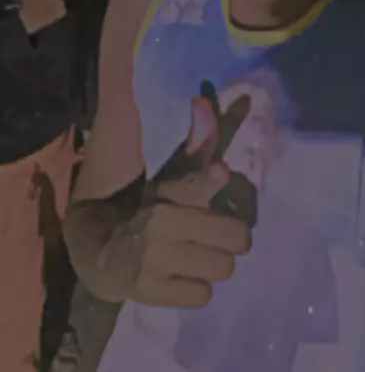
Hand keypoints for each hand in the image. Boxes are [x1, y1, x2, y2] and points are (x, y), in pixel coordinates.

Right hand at [19, 0, 76, 34]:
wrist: (29, 21)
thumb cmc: (27, 4)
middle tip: (42, 0)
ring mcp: (60, 2)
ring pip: (60, 0)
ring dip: (55, 2)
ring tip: (45, 8)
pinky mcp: (62, 11)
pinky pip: (62, 9)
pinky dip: (57, 10)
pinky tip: (49, 13)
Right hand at [110, 94, 251, 307]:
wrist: (98, 249)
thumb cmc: (146, 207)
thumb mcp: (171, 177)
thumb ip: (197, 145)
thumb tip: (203, 100)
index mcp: (164, 197)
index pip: (197, 187)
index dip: (212, 180)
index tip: (221, 171)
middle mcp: (158, 228)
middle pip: (235, 238)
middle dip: (232, 237)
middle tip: (219, 237)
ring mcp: (153, 264)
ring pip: (223, 269)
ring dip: (214, 264)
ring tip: (197, 256)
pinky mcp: (149, 294)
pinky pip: (203, 296)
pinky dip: (196, 289)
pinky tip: (180, 277)